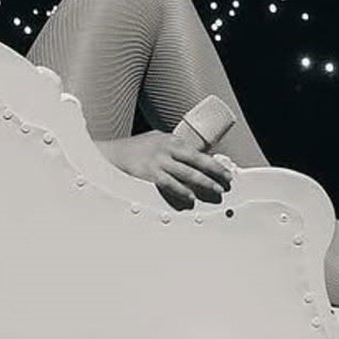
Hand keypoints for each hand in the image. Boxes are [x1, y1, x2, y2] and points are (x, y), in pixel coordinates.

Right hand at [104, 130, 233, 211]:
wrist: (111, 155)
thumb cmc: (134, 149)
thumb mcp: (156, 140)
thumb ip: (173, 147)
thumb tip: (193, 156)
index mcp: (171, 140)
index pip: (198, 152)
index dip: (214, 163)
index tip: (226, 171)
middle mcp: (167, 149)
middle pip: (198, 161)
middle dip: (215, 172)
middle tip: (227, 180)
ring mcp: (159, 161)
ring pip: (188, 174)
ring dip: (204, 183)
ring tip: (216, 190)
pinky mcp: (149, 173)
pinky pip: (170, 184)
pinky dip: (182, 191)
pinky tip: (190, 198)